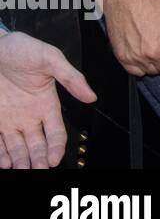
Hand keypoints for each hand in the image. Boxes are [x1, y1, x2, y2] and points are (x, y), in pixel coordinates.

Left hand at [0, 30, 96, 167]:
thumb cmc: (22, 48)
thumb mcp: (51, 59)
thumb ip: (71, 78)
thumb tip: (91, 96)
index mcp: (47, 103)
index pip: (56, 132)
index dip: (56, 148)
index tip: (52, 160)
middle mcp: (29, 115)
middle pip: (37, 145)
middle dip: (38, 160)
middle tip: (37, 170)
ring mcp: (10, 119)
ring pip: (18, 148)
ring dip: (20, 161)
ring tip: (21, 170)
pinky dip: (1, 154)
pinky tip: (5, 162)